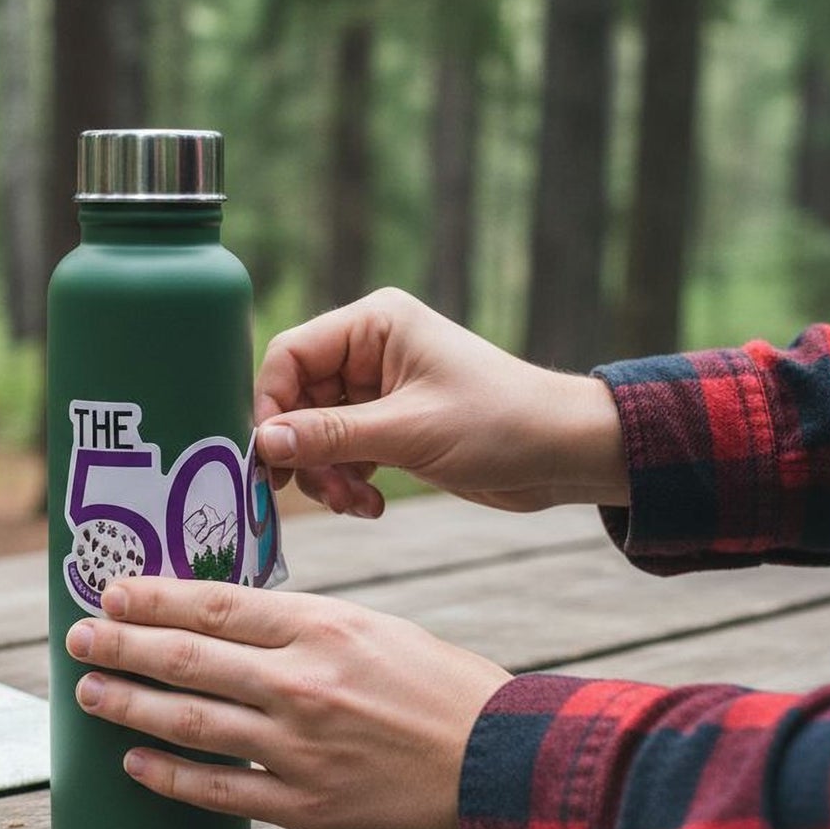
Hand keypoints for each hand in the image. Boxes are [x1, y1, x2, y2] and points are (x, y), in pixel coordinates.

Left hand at [65, 577, 511, 828]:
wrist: (505, 766)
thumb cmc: (447, 689)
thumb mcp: (378, 630)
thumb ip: (307, 627)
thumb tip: (234, 623)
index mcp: (324, 626)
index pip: (217, 603)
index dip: (154, 597)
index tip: (112, 591)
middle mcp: (302, 682)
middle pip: (188, 658)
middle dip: (122, 645)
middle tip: (78, 638)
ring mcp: (300, 748)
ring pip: (191, 722)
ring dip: (130, 706)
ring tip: (89, 695)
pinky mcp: (307, 807)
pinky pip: (221, 790)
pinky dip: (172, 777)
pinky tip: (136, 765)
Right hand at [254, 287, 626, 516]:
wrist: (565, 454)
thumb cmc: (500, 424)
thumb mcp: (408, 432)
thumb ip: (330, 436)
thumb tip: (264, 444)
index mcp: (374, 324)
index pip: (290, 354)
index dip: (271, 404)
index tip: (269, 455)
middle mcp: (370, 350)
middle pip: (298, 399)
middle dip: (305, 450)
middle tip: (317, 491)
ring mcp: (380, 390)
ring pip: (316, 433)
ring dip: (327, 473)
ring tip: (353, 502)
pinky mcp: (391, 426)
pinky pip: (343, 452)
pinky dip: (347, 481)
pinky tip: (370, 504)